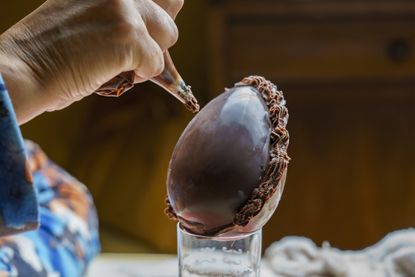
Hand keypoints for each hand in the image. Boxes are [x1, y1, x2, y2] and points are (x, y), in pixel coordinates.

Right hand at [0, 0, 182, 123]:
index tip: (142, 33)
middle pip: (167, 13)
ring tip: (118, 65)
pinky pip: (157, 62)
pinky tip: (112, 74)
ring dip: (148, 55)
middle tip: (124, 55)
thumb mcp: (87, 16)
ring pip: (169, 34)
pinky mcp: (129, 35)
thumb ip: (119, 13)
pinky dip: (140, 75)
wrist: (24, 70)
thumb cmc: (53, 52)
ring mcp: (124, 9)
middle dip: (153, 40)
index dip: (154, 17)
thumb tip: (164, 15)